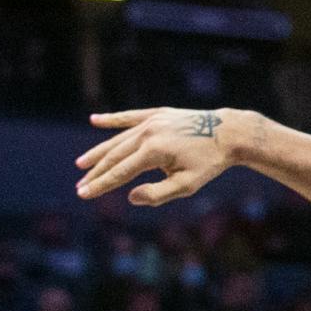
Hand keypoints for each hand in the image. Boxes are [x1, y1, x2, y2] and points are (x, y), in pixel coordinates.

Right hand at [76, 107, 246, 204]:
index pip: (119, 172)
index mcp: (154, 151)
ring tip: (81, 164)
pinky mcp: (159, 114)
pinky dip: (113, 119)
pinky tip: (95, 120)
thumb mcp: (187, 185)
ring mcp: (153, 121)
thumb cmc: (210, 163)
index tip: (82, 194)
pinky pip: (131, 117)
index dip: (100, 185)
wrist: (230, 132)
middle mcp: (149, 133)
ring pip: (119, 139)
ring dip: (99, 152)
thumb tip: (130, 197)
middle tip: (80, 186)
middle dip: (96, 173)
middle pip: (115, 156)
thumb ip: (158, 194)